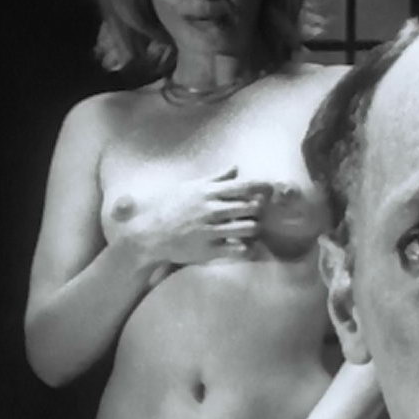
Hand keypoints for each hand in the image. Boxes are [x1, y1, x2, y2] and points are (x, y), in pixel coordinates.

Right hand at [122, 166, 273, 266]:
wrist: (147, 233)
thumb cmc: (169, 207)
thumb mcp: (190, 187)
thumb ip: (216, 179)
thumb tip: (236, 167)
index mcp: (208, 192)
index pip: (244, 186)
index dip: (262, 187)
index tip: (271, 189)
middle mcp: (211, 210)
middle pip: (251, 208)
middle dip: (258, 211)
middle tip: (256, 213)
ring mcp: (210, 230)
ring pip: (249, 228)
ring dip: (255, 229)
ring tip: (250, 229)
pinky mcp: (209, 250)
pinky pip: (239, 249)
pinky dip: (248, 248)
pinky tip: (245, 246)